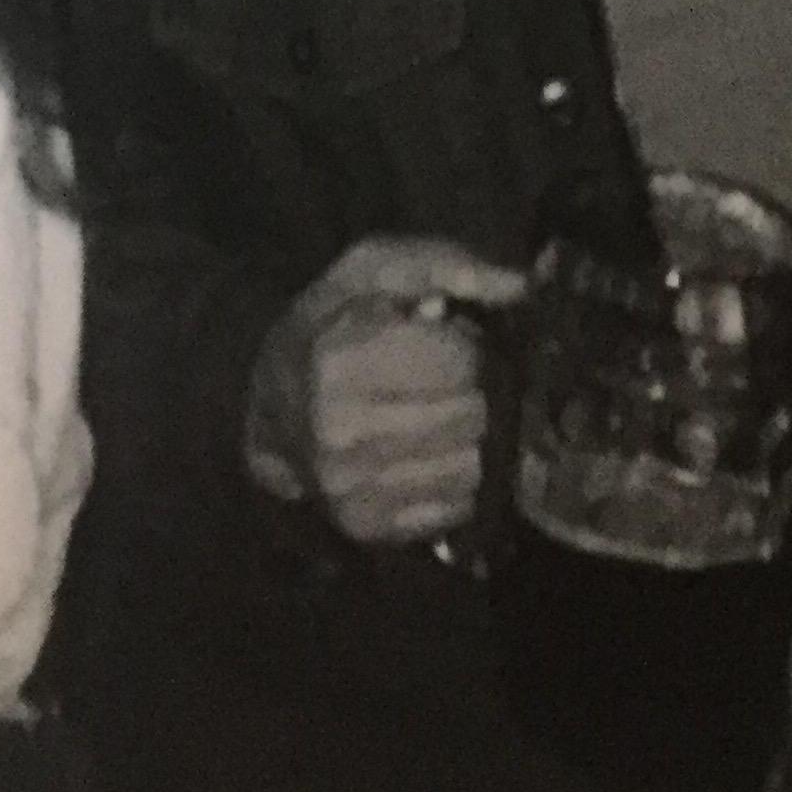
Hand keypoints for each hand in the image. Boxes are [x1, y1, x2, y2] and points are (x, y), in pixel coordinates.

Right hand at [243, 235, 529, 546]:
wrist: (269, 403)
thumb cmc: (330, 324)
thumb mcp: (373, 269)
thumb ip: (445, 264)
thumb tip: (521, 285)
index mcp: (339, 359)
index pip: (460, 362)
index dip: (466, 345)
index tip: (447, 340)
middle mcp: (341, 430)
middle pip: (471, 414)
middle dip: (472, 391)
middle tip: (445, 380)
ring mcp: (351, 487)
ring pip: (470, 465)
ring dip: (467, 437)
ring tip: (437, 414)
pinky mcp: (367, 527)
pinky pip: (455, 505)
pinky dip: (454, 478)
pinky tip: (428, 452)